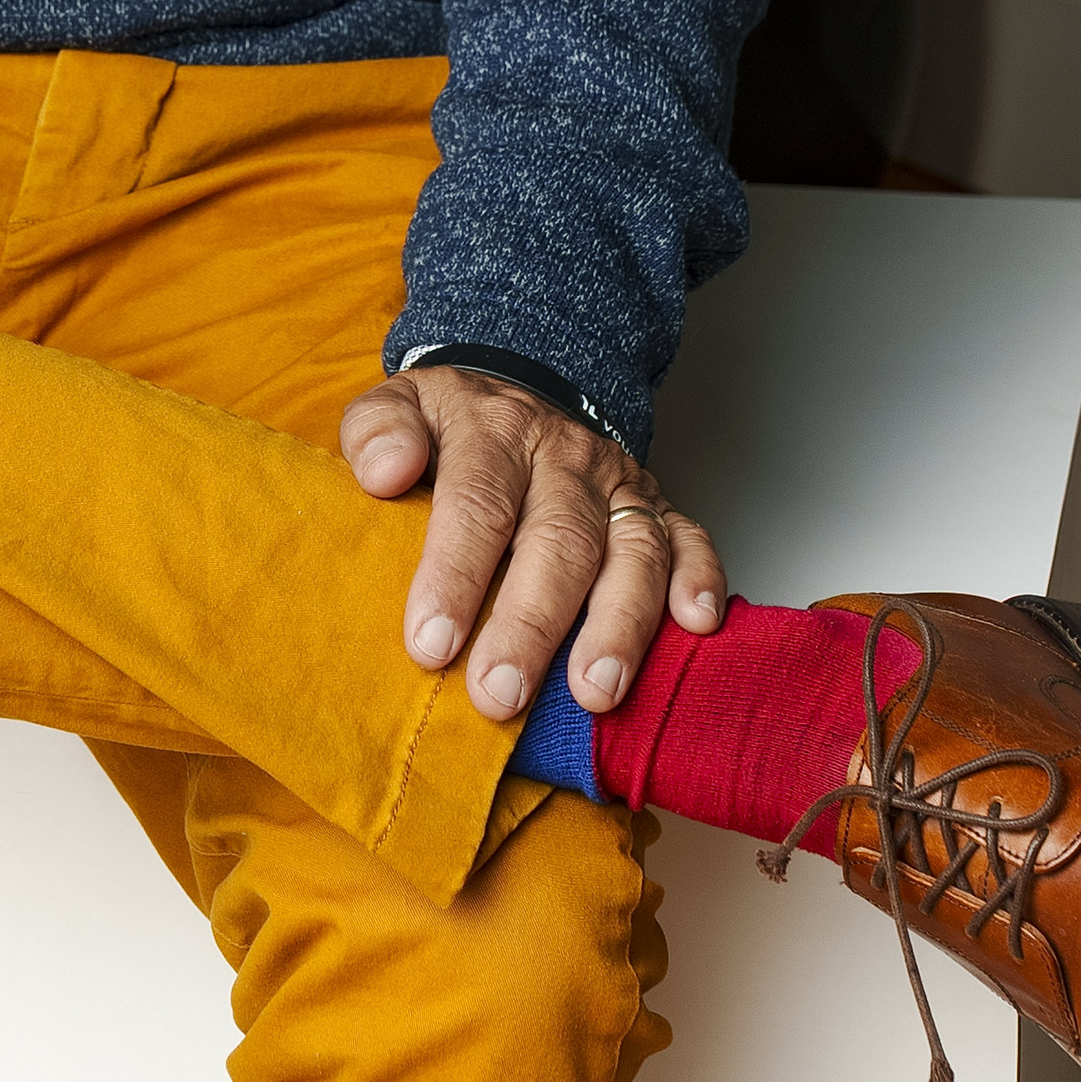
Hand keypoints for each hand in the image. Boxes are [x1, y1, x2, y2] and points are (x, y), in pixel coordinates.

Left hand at [339, 364, 726, 722]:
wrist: (519, 387)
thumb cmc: (450, 426)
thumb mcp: (400, 406)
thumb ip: (378, 431)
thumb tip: (385, 472)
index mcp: (493, 430)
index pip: (477, 504)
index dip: (455, 577)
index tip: (430, 646)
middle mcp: (564, 455)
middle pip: (557, 539)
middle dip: (530, 624)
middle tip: (500, 694)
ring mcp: (617, 481)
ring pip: (632, 548)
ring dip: (618, 623)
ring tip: (594, 692)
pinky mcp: (657, 504)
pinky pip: (692, 537)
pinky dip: (702, 579)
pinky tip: (695, 626)